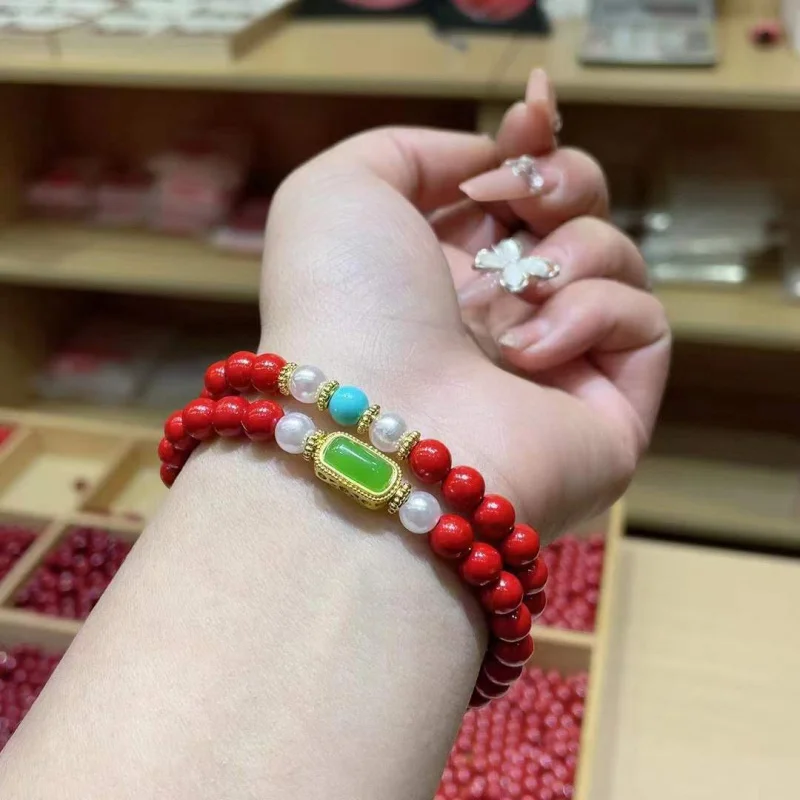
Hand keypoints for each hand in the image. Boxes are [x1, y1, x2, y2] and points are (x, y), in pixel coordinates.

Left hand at [260, 71, 669, 535]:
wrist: (372, 427)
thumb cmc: (342, 303)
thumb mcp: (339, 192)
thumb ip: (411, 153)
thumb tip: (490, 165)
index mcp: (440, 273)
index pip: (512, 197)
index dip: (530, 149)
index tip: (530, 116)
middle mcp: (498, 317)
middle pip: (574, 216)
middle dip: (562, 182)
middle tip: (527, 193)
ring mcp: (555, 366)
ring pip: (617, 262)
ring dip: (575, 250)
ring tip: (522, 287)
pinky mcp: (609, 412)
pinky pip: (643, 326)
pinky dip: (594, 315)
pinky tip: (529, 352)